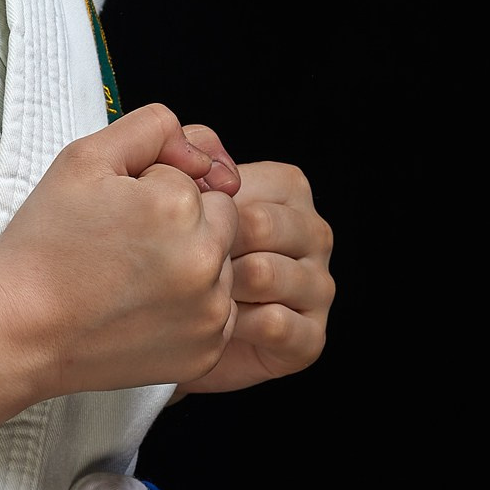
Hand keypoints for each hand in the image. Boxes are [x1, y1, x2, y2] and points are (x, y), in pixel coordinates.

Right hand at [0, 103, 241, 399]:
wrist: (19, 332)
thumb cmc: (44, 245)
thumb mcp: (83, 158)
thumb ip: (151, 128)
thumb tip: (203, 153)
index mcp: (179, 206)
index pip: (195, 176)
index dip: (153, 189)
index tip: (114, 216)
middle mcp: (206, 262)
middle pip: (221, 219)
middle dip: (184, 224)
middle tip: (124, 245)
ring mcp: (210, 314)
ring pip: (222, 268)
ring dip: (189, 267)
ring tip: (128, 281)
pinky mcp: (206, 352)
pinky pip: (216, 314)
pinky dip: (187, 310)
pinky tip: (140, 311)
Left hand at [172, 143, 333, 393]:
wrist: (171, 332)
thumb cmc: (172, 256)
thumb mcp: (173, 197)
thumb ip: (181, 155)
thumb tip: (190, 152)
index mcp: (288, 190)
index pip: (249, 187)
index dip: (201, 209)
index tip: (171, 228)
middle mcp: (313, 233)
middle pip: (259, 226)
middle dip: (209, 247)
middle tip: (180, 264)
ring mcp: (319, 285)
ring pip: (265, 274)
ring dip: (218, 287)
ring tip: (195, 295)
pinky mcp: (312, 337)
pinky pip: (275, 324)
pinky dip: (234, 326)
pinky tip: (215, 327)